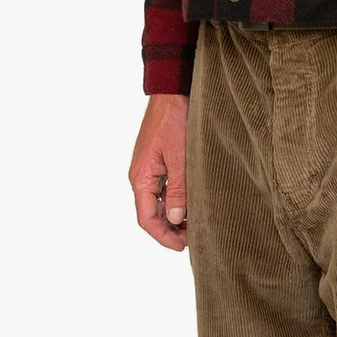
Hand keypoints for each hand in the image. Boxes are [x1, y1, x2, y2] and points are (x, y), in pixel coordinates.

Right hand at [128, 93, 189, 250]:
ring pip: (158, 201)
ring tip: (196, 222)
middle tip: (194, 237)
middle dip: (170, 229)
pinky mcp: (158, 159)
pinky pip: (163, 187)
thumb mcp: (180, 156)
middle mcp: (141, 175)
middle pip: (152, 213)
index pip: (147, 219)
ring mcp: (148, 167)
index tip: (182, 247)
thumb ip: (178, 189)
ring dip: (174, 214)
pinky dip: (175, 198)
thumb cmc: (175, 119)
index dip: (163, 236)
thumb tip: (176, 219)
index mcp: (141, 177)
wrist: (172, 90)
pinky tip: (192, 200)